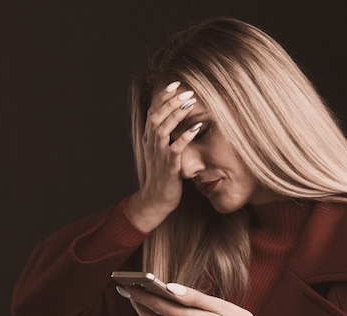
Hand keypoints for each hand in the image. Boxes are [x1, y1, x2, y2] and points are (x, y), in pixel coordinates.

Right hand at [126, 82, 202, 231]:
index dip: (163, 97)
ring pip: (163, 129)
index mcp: (150, 139)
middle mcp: (152, 145)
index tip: (175, 83)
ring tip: (190, 103)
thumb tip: (178, 120)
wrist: (156, 201)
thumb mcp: (162, 152)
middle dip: (172, 102)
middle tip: (188, 91)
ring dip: (177, 114)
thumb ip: (167, 137)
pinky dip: (186, 137)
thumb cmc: (163, 175)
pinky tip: (197, 128)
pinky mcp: (169, 168)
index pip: (153, 112)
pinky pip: (176, 149)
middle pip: (157, 116)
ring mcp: (158, 156)